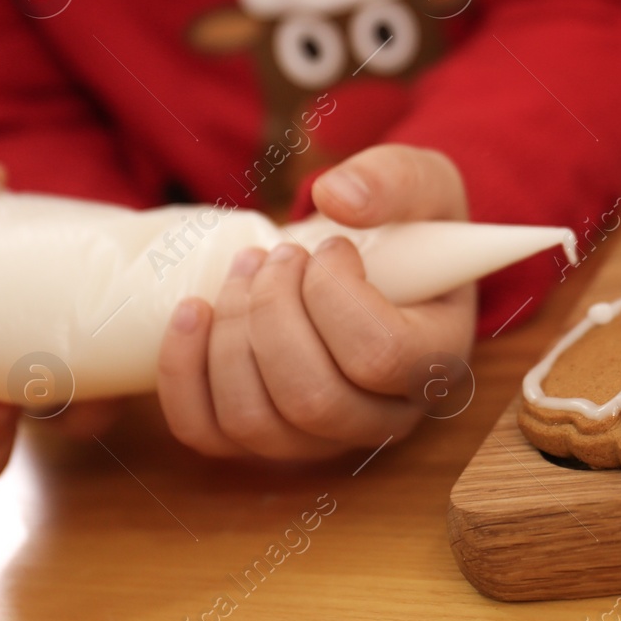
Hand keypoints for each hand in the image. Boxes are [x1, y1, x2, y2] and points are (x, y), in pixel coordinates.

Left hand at [156, 144, 475, 460]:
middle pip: (313, 399)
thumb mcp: (424, 184)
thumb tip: (335, 198)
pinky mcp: (262, 438)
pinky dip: (183, 373)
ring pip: (255, 420)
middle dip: (273, 311)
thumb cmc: (406, 226)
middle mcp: (385, 418)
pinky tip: (191, 311)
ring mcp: (322, 440)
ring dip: (229, 334)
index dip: (336, 294)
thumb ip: (394, 180)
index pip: (381, 356)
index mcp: (437, 362)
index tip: (331, 247)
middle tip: (276, 254)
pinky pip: (206, 432)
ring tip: (242, 271)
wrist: (375, 260)